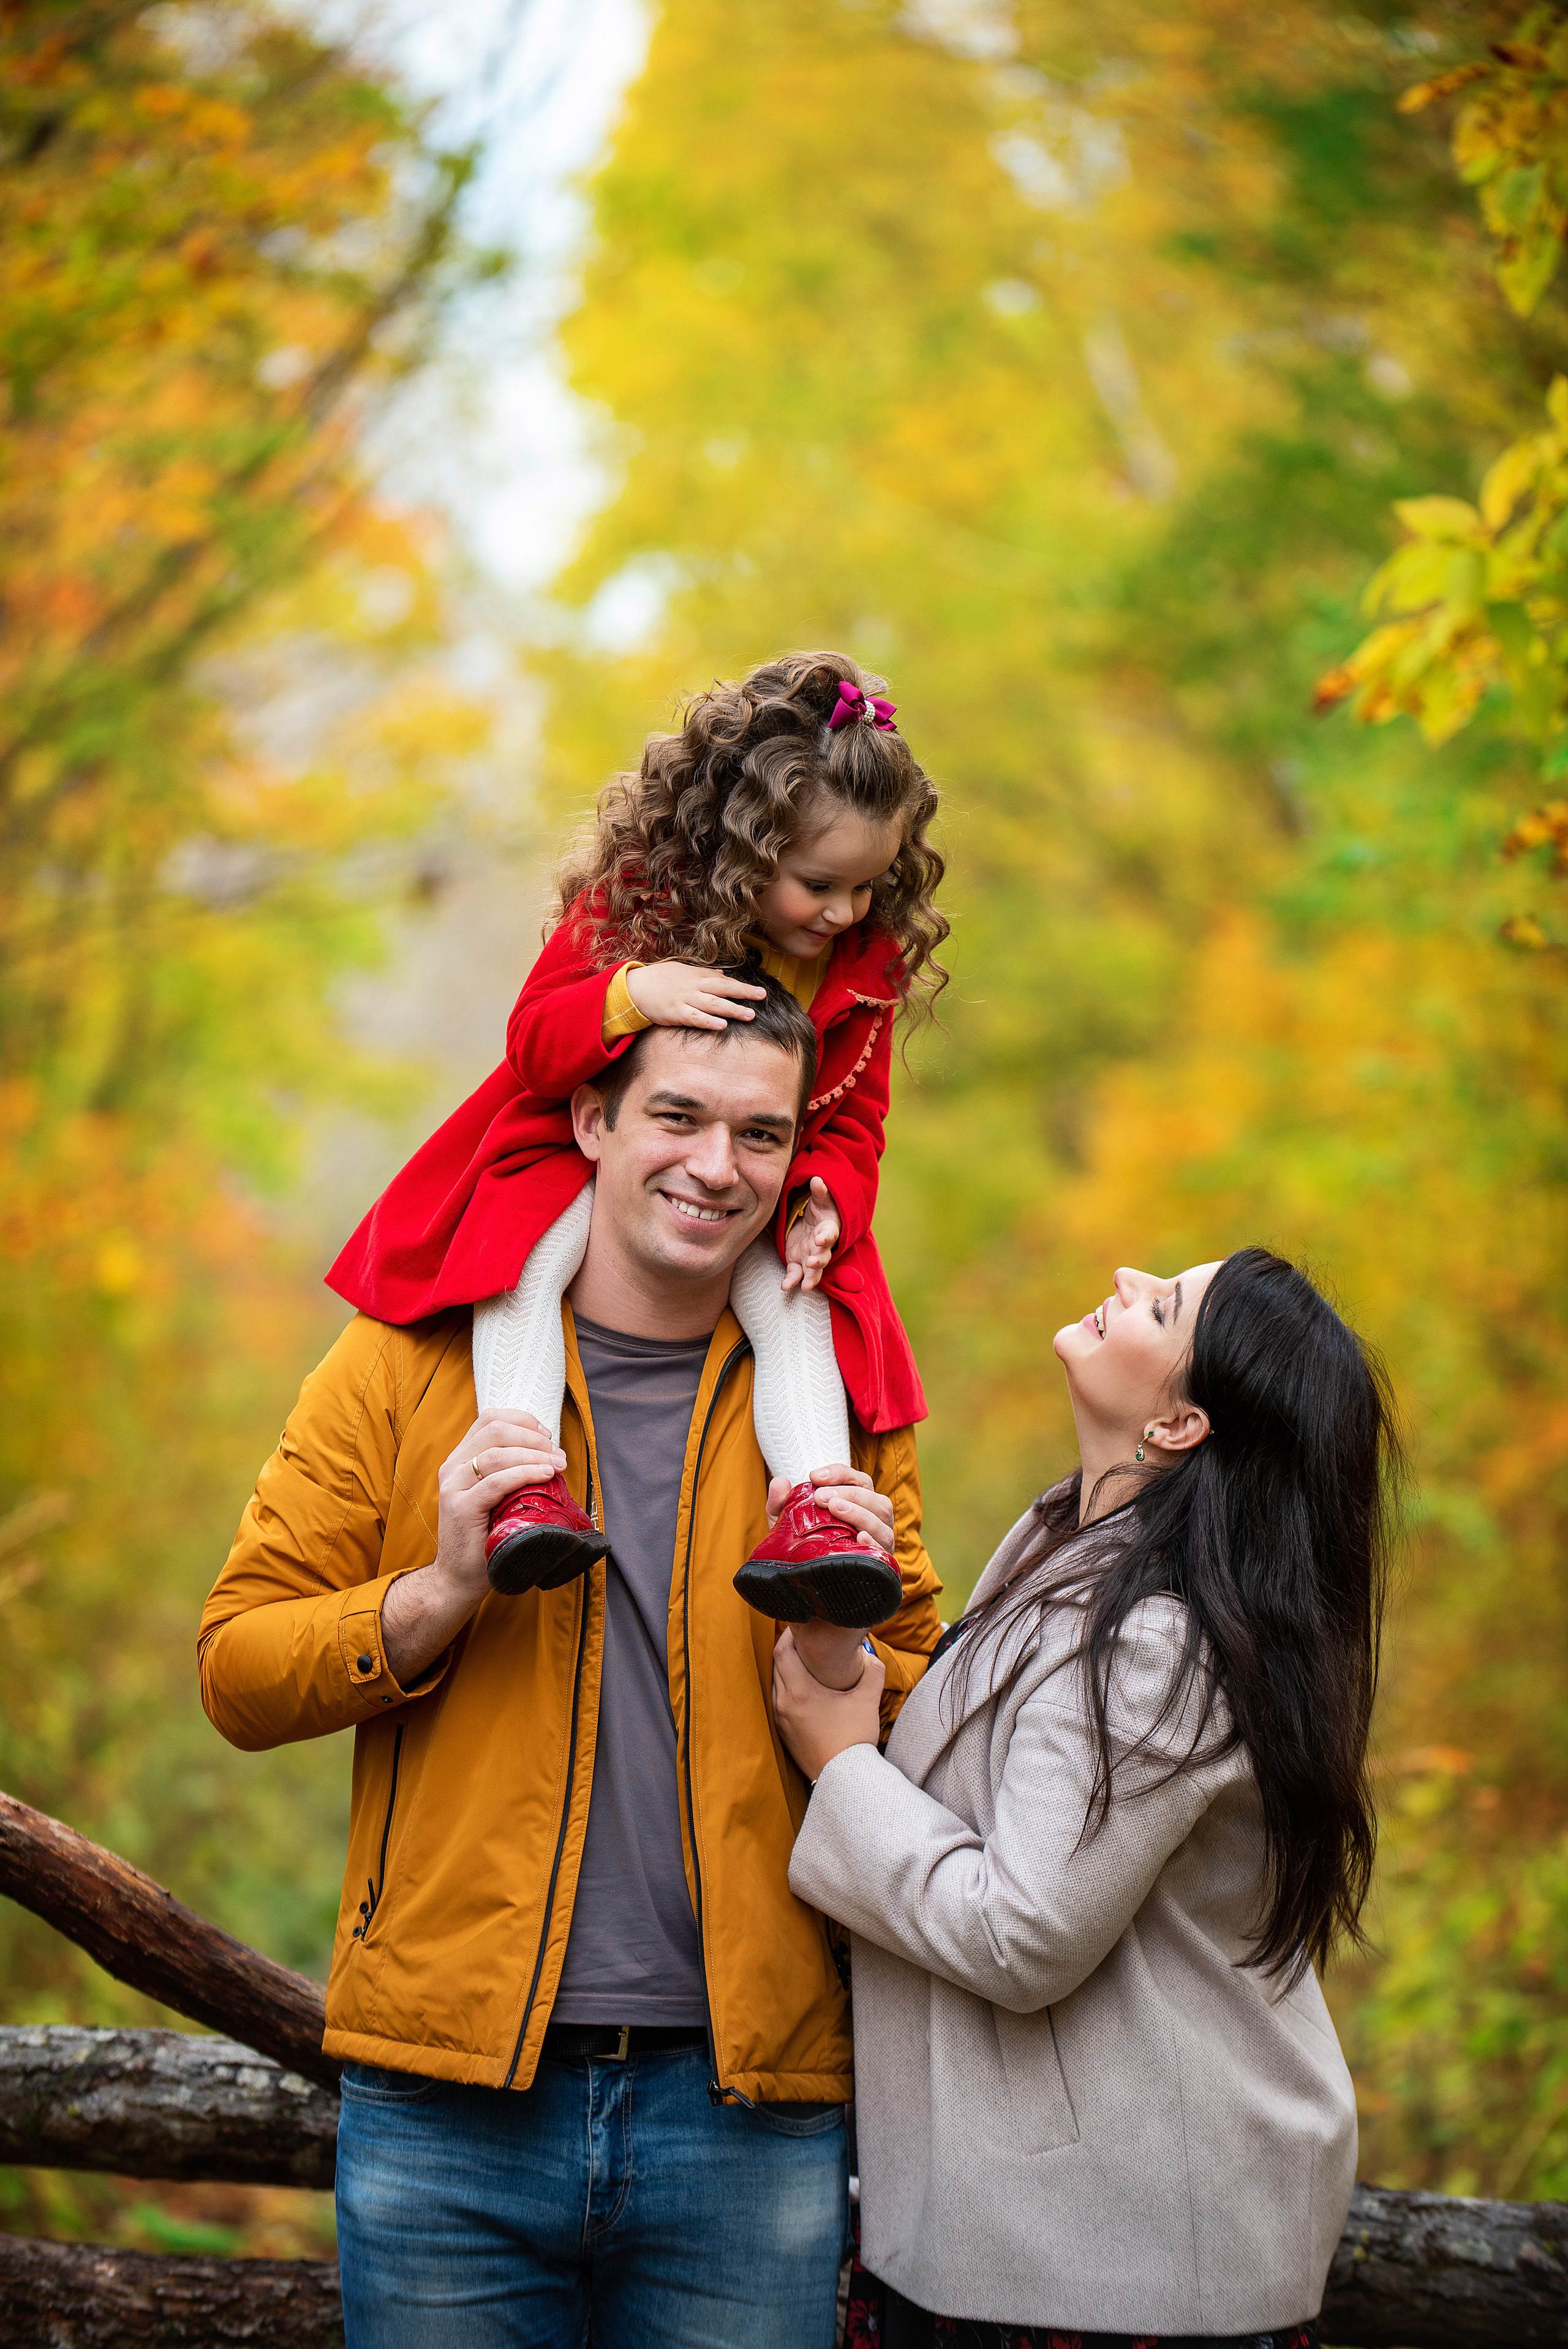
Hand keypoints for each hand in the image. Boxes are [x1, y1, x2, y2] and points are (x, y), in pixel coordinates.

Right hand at [382, 1410, 565, 1683]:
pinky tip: (544, 1475)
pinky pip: (496, 1482)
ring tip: (558, 1464)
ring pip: (497, 1453)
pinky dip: (524, 1474)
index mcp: (461, 1459)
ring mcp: (453, 1487)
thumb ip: (511, 1473)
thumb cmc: (484, 1538)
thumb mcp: (497, 1497)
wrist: (458, 1579)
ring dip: (534, 1454)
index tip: (547, 1435)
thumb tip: (552, 1456)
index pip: (490, 1419)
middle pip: (495, 1430)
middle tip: (558, 1453)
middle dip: (533, 1437)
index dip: (523, 1420)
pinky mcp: (460, 1508)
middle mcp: (453, 1467)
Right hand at [626, 960, 767, 1030]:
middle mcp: (693, 986)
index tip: (760, 991)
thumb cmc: (659, 979)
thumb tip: (723, 974)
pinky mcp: (675, 1012)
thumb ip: (704, 973)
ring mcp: (685, 999)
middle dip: (744, 993)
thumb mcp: (682, 970)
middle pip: (723, 989)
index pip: (724, 981)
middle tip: (762, 996)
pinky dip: (709, 1021)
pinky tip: (722, 1025)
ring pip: (713, 1004)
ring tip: (750, 1015)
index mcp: (696, 975)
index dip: (743, 986)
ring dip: (732, 1009)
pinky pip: (695, 1018)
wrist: (634, 987)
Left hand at [766, 1464, 894, 1555]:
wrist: (811, 1589)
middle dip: (848, 1493)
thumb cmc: (805, 1549)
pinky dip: (874, 1542)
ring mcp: (880, 1542)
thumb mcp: (788, 1526)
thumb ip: (781, 1503)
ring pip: (881, 1520)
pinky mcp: (880, 1564)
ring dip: (860, 1512)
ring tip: (837, 1509)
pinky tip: (861, 1538)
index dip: (839, 1474)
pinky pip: (884, 1550)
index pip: (857, 1480)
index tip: (814, 1476)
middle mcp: (874, 1519)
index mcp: (859, 1504)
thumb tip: (779, 1483)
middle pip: (873, 1498)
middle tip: (820, 1497)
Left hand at [773, 1627, 885, 1781]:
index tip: (802, 1626)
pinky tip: (805, 1688)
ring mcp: (781, 1719)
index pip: (782, 1651)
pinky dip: (788, 1688)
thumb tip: (870, 1656)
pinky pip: (779, 1701)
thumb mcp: (867, 1700)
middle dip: (789, 1649)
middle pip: (777, 1664)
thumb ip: (873, 1671)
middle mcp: (784, 1703)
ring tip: (805, 1662)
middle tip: (806, 1639)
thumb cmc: (853, 1739)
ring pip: (776, 1683)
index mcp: (799, 1691)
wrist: (844, 1779)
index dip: (789, 1633)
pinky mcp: (784, 1733)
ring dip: (787, 1669)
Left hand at [782, 1177, 840, 1292]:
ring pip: (813, 1271)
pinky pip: (795, 1273)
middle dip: (818, 1261)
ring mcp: (810, 1256)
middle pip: (823, 1256)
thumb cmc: (820, 1209)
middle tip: (812, 1263)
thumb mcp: (820, 1199)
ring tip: (805, 1287)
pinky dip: (791, 1280)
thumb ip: (819, 1192)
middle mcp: (821, 1246)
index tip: (820, 1239)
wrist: (814, 1221)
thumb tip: (817, 1180)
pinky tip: (785, 1287)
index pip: (829, 1234)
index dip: (826, 1237)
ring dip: (810, 1278)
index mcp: (828, 1230)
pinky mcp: (798, 1262)